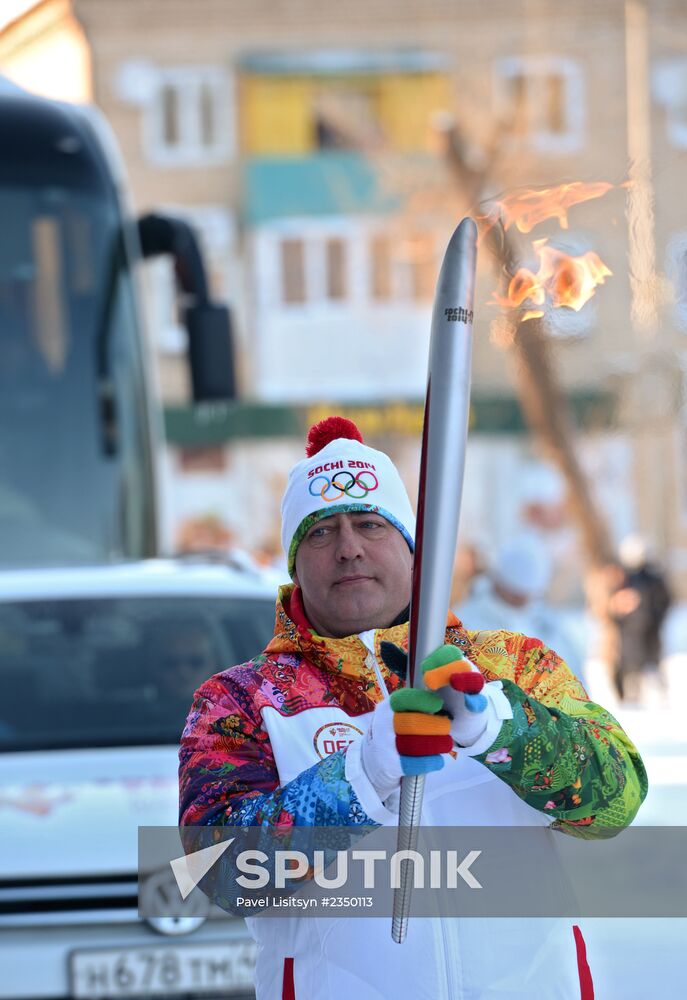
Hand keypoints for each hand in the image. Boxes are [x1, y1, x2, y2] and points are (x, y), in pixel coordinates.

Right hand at [360, 667, 452, 802]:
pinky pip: (414, 763)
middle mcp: (383, 724)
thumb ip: (415, 705)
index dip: (423, 700)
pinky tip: (438, 760)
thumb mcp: (397, 712)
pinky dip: (430, 762)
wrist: (371, 759)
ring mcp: (385, 745)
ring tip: (446, 743)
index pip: (404, 699)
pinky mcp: (390, 764)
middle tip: (447, 727)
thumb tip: (443, 700)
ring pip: (415, 744)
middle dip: (435, 725)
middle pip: (413, 723)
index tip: (439, 704)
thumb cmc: (393, 730)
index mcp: (388, 707)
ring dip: (436, 744)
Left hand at [381, 641, 488, 749]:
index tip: (422, 668)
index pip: (446, 652)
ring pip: (473, 679)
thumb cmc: (439, 693)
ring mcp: (472, 688)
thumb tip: (385, 647)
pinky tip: (470, 704)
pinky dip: (476, 702)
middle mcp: (462, 671)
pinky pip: (480, 702)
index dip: (436, 657)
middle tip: (428, 680)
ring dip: (465, 679)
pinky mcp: (478, 706)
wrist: (461, 717)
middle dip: (444, 669)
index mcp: (447, 662)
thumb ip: (406, 666)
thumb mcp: (420, 680)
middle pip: (459, 662)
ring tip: (454, 683)